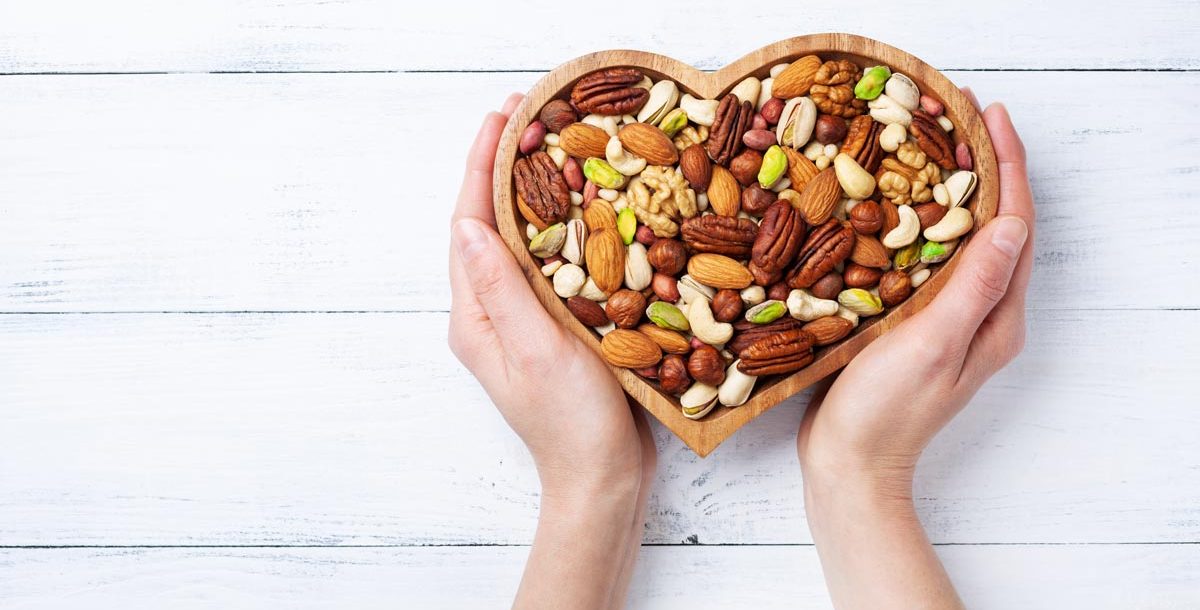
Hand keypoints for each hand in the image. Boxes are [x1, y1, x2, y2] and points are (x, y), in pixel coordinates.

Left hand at [448, 94, 654, 608]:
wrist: (601, 479)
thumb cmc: (570, 423)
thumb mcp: (536, 350)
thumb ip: (501, 289)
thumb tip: (468, 225)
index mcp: (473, 317)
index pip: (469, 224)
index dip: (483, 165)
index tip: (504, 115)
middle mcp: (487, 314)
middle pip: (488, 224)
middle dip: (505, 167)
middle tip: (533, 115)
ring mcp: (517, 321)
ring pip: (518, 240)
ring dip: (533, 191)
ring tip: (558, 145)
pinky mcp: (548, 329)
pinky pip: (547, 263)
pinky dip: (560, 226)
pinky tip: (586, 207)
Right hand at [797, 94, 1033, 609]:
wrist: (849, 465)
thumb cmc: (886, 412)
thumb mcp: (932, 346)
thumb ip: (972, 288)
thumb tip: (1010, 224)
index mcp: (997, 318)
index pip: (1014, 226)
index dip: (1007, 167)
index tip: (989, 115)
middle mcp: (982, 315)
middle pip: (993, 227)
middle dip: (983, 169)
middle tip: (955, 119)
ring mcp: (949, 321)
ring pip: (959, 241)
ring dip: (950, 192)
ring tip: (925, 148)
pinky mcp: (915, 325)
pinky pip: (926, 261)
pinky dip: (917, 225)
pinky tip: (888, 207)